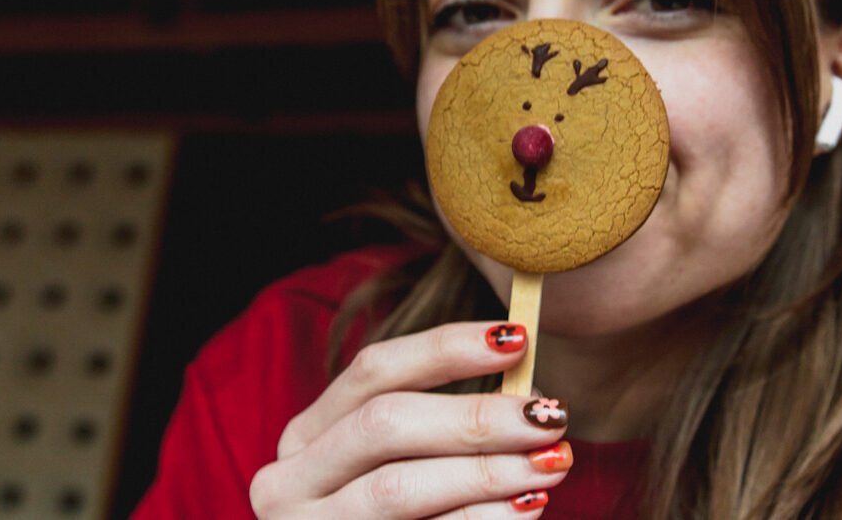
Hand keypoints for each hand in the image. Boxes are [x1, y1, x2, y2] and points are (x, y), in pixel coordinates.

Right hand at [249, 322, 570, 518]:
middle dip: (477, 417)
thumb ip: (440, 424)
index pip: (374, 369)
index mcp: (306, 437)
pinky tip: (529, 507)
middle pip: (386, 423)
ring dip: (485, 471)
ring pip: (398, 487)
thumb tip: (528, 384)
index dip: (446, 348)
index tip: (518, 339)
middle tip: (549, 416)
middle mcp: (289, 480)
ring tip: (552, 463)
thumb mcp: (397, 465)